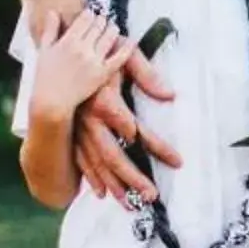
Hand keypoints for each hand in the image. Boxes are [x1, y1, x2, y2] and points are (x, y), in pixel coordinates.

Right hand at [30, 7, 131, 124]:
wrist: (52, 102)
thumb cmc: (45, 77)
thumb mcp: (44, 51)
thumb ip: (50, 30)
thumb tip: (53, 11)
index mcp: (68, 41)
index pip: (86, 17)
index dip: (90, 14)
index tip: (90, 15)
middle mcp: (83, 48)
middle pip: (99, 24)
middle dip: (101, 20)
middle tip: (101, 21)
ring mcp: (94, 61)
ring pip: (110, 36)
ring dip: (112, 29)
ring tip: (111, 28)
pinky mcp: (103, 73)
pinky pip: (120, 57)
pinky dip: (127, 47)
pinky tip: (131, 40)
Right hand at [70, 42, 179, 204]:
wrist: (71, 42)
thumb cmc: (103, 48)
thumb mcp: (126, 54)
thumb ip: (147, 74)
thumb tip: (169, 96)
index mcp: (104, 100)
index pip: (137, 131)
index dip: (158, 147)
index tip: (178, 161)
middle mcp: (89, 119)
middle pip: (113, 155)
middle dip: (133, 178)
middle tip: (152, 195)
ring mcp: (78, 128)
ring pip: (96, 163)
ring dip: (114, 185)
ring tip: (131, 204)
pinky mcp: (70, 131)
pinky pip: (80, 160)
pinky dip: (91, 177)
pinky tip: (101, 193)